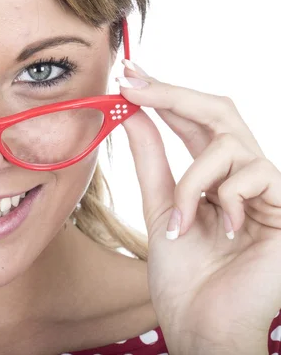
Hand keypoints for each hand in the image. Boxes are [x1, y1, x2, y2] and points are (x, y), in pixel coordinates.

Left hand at [119, 60, 280, 353]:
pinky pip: (250, 174)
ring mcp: (269, 188)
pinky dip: (220, 199)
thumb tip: (129, 110)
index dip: (162, 94)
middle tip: (134, 82)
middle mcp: (244, 174)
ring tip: (179, 223)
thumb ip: (150, 157)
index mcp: (214, 175)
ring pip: (226, 145)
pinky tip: (220, 230)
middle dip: (173, 93)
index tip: (128, 72)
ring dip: (191, 182)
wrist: (202, 321)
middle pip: (218, 110)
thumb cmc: (183, 271)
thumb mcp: (160, 203)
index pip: (191, 121)